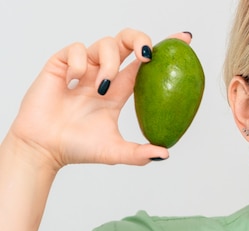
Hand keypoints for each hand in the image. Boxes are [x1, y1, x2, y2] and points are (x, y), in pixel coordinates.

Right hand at [6, 29, 191, 169]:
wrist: (44, 148)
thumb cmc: (78, 148)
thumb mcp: (115, 152)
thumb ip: (139, 154)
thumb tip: (165, 154)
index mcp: (119, 91)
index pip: (144, 64)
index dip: (163, 49)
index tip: (184, 39)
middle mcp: (103, 75)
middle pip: (127, 42)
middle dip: (139, 39)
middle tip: (146, 55)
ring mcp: (83, 68)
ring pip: (105, 43)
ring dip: (108, 63)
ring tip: (100, 88)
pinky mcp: (61, 65)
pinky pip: (77, 49)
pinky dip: (79, 63)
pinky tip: (73, 82)